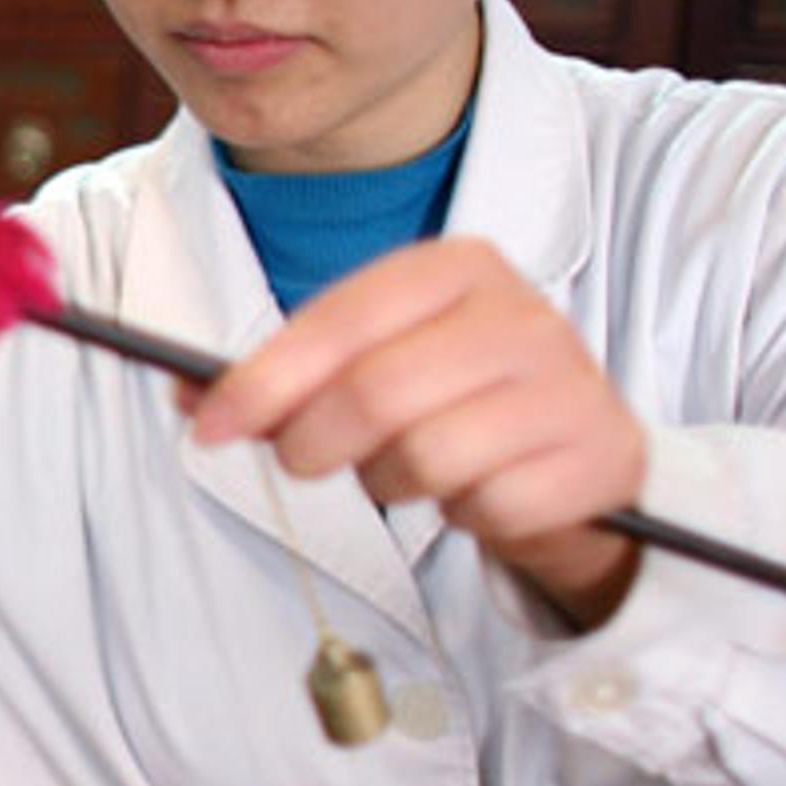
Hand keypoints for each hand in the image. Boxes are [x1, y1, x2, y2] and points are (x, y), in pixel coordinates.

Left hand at [185, 236, 646, 624]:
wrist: (579, 452)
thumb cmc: (456, 401)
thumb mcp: (374, 362)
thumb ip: (286, 375)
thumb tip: (188, 393)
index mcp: (460, 268)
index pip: (343, 319)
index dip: (264, 378)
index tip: (208, 424)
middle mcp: (522, 316)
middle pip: (375, 394)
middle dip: (313, 443)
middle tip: (302, 461)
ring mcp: (568, 387)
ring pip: (427, 458)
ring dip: (392, 484)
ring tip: (409, 470)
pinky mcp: (597, 459)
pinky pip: (487, 509)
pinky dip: (461, 516)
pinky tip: (476, 492)